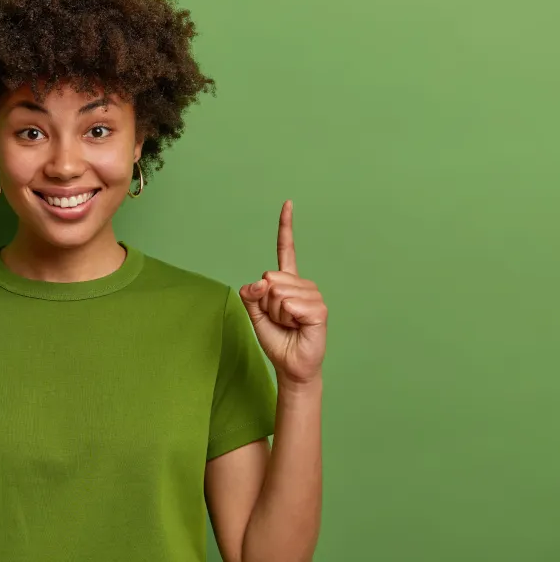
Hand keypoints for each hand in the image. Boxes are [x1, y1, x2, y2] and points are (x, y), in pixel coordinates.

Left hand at [238, 200, 326, 387]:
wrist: (290, 364)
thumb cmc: (276, 339)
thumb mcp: (254, 314)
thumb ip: (250, 294)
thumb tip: (260, 281)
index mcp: (286, 282)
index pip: (285, 249)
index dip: (286, 227)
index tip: (288, 203)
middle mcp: (301, 284)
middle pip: (269, 279)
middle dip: (265, 303)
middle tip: (278, 319)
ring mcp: (312, 295)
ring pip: (277, 293)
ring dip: (276, 313)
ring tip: (288, 324)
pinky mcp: (319, 309)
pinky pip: (290, 304)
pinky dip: (287, 318)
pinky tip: (298, 326)